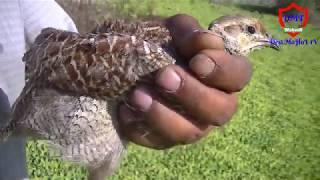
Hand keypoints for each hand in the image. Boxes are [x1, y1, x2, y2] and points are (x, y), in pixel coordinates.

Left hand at [118, 14, 251, 148]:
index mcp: (224, 75)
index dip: (222, 70)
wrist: (133, 63)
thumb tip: (205, 42)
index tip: (196, 60)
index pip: (239, 75)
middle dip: (192, 94)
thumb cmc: (164, 44)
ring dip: (163, 115)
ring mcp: (191, 125)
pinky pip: (158, 141)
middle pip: (220, 111)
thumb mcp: (175, 31)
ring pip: (189, 132)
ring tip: (138, 95)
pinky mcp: (165, 139)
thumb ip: (192, 33)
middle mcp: (214, 105)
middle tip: (163, 76)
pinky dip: (140, 127)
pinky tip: (125, 109)